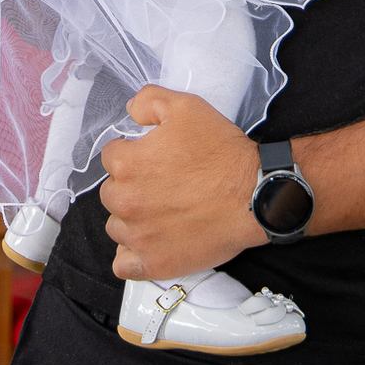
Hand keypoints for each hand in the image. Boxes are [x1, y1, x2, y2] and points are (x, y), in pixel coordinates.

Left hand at [100, 86, 262, 278]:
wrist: (254, 195)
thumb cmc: (222, 153)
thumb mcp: (186, 107)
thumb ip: (149, 100)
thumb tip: (130, 110)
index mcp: (127, 164)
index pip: (110, 156)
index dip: (132, 153)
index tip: (153, 157)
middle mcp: (125, 201)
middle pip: (111, 192)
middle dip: (130, 186)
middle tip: (161, 183)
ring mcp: (138, 236)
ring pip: (116, 226)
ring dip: (132, 219)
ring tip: (162, 211)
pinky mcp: (153, 263)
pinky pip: (124, 264)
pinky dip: (132, 254)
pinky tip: (150, 241)